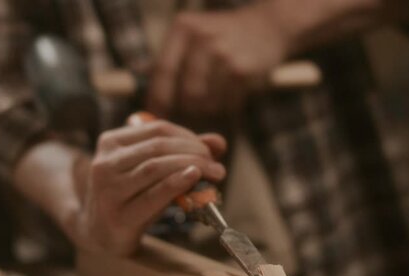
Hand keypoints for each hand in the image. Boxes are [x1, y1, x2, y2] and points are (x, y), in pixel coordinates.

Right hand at [71, 118, 226, 255]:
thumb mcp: (152, 170)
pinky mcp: (119, 215)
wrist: (103, 235)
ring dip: (190, 166)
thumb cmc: (133, 197)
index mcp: (111, 142)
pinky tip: (194, 178)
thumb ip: (182, 152)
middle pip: (158, 147)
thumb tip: (218, 142)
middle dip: (194, 152)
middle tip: (216, 164)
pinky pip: (153, 194)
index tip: (210, 150)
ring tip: (214, 173)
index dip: (189, 137)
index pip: (158, 129)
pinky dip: (177, 183)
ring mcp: (108, 190)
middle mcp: (104, 163)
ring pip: (155, 167)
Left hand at [146, 3, 290, 118]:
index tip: (156, 116)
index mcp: (183, 28)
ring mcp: (224, 54)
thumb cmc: (222, 38)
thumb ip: (168, 61)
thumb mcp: (192, 36)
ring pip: (206, 102)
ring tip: (215, 100)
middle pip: (185, 92)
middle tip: (193, 113)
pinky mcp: (243, 70)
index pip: (162, 70)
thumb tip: (140, 97)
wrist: (268, 27)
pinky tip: (232, 96)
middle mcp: (202, 38)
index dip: (157, 98)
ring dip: (209, 110)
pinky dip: (228, 107)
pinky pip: (228, 104)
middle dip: (188, 109)